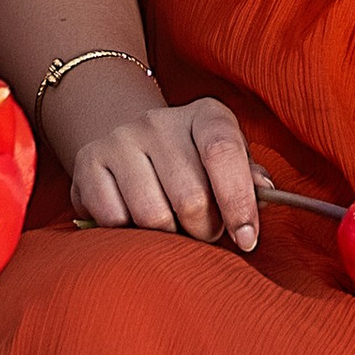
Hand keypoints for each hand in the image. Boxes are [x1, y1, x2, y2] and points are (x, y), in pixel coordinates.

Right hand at [70, 95, 261, 248]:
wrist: (131, 144)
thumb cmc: (192, 163)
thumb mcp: (226, 163)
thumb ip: (248, 178)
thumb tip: (265, 192)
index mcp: (205, 115)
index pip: (223, 152)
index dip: (238, 202)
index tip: (247, 239)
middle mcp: (160, 120)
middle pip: (191, 197)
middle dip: (204, 230)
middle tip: (204, 231)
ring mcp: (121, 138)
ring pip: (152, 216)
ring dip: (168, 236)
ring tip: (172, 226)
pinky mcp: (88, 161)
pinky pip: (115, 220)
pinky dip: (129, 233)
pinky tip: (136, 220)